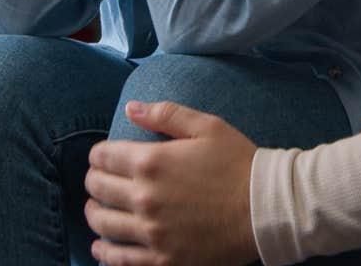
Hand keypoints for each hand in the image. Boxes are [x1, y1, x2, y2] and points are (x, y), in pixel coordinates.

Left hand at [84, 101, 259, 265]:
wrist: (266, 208)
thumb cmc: (239, 163)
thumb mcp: (206, 126)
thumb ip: (165, 114)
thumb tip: (130, 109)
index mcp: (151, 162)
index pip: (102, 157)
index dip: (99, 155)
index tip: (104, 158)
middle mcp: (145, 198)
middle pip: (97, 190)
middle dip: (94, 182)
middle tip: (99, 182)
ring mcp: (152, 233)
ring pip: (102, 225)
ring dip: (95, 215)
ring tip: (98, 211)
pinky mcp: (163, 260)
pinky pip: (120, 260)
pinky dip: (105, 253)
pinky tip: (101, 247)